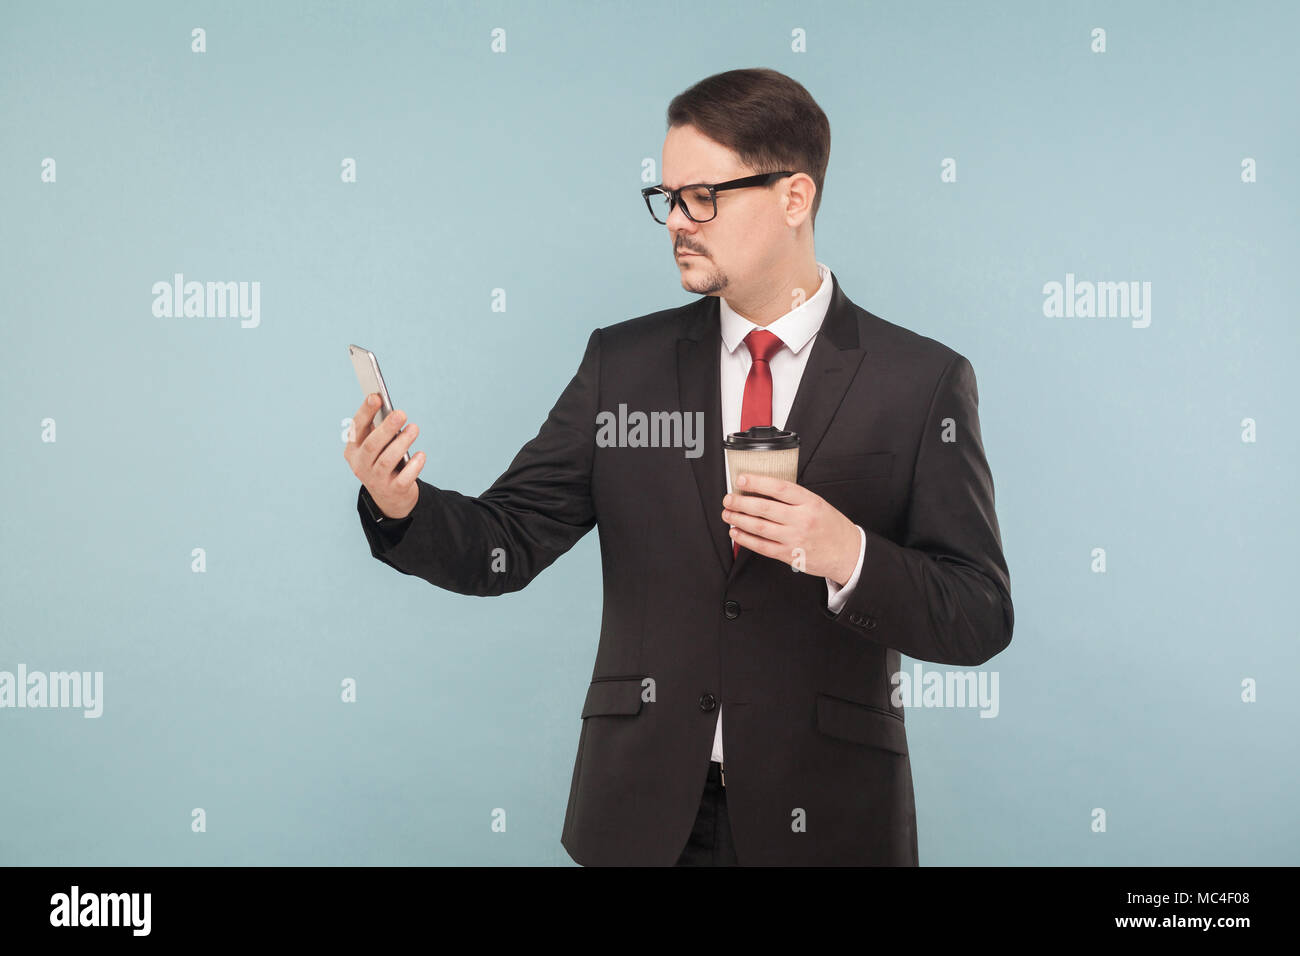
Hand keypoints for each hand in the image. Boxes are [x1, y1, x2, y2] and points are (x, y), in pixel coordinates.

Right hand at [344, 393, 425, 519]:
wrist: (390, 497)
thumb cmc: (384, 461)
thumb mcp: (378, 447)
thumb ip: (380, 430)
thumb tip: (392, 411)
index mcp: (353, 450)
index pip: (356, 429)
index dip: (365, 412)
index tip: (375, 396)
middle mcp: (361, 466)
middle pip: (371, 446)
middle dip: (386, 428)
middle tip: (401, 413)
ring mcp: (376, 480)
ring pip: (387, 461)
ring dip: (401, 443)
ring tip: (414, 428)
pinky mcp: (393, 491)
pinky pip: (403, 478)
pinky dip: (414, 466)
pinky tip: (421, 454)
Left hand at [721, 473, 859, 583]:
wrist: (848, 552)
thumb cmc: (832, 526)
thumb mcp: (818, 503)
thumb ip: (794, 498)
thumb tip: (763, 490)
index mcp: (809, 502)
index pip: (779, 488)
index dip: (757, 482)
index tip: (741, 479)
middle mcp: (801, 519)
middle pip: (764, 508)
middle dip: (741, 502)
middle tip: (729, 498)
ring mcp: (794, 538)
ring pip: (759, 527)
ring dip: (739, 520)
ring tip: (728, 514)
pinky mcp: (789, 555)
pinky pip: (762, 546)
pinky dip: (745, 539)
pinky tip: (736, 532)